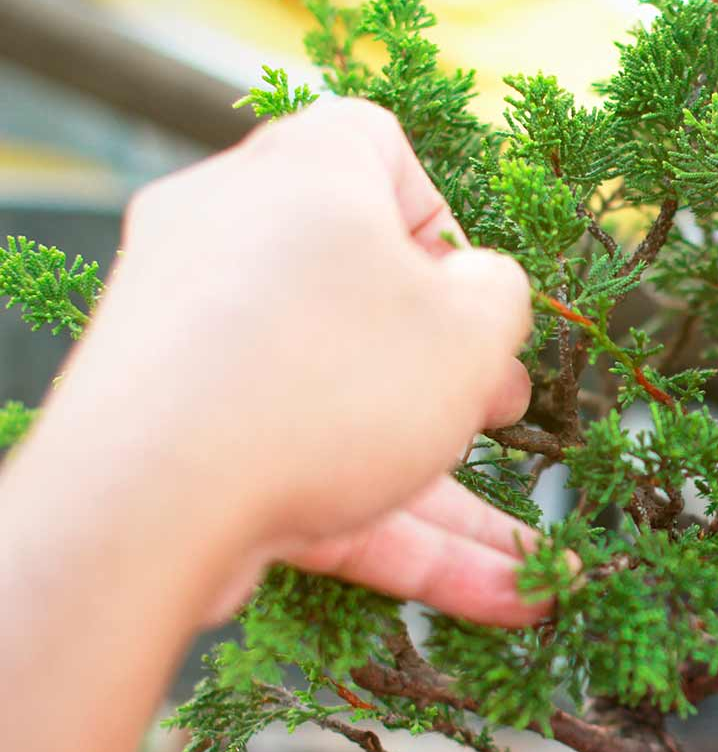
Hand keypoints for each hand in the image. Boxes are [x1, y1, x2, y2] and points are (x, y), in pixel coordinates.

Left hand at [40, 98, 544, 625]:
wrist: (150, 504)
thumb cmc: (330, 380)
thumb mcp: (472, 326)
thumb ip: (502, 296)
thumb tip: (484, 291)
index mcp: (305, 177)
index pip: (380, 152)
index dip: (444, 221)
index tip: (474, 295)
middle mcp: (239, 245)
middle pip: (369, 303)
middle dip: (458, 380)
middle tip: (504, 417)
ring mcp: (203, 349)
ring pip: (350, 415)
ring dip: (451, 498)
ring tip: (533, 570)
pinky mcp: (186, 444)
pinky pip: (311, 475)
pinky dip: (396, 532)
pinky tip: (493, 600)